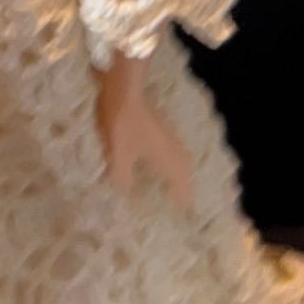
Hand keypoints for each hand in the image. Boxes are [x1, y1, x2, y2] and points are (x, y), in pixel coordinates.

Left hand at [94, 52, 191, 211]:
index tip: (183, 215)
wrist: (124, 89)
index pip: (182, 186)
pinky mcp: (159, 128)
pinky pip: (169, 151)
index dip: (182, 200)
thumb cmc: (123, 125)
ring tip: (170, 186)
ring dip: (177, 174)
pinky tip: (155, 162)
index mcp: (168, 160)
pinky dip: (168, 161)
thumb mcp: (119, 156)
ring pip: (178, 161)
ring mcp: (168, 137)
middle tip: (178, 202)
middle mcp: (174, 150)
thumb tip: (126, 194)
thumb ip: (123, 178)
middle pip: (184, 173)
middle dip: (183, 187)